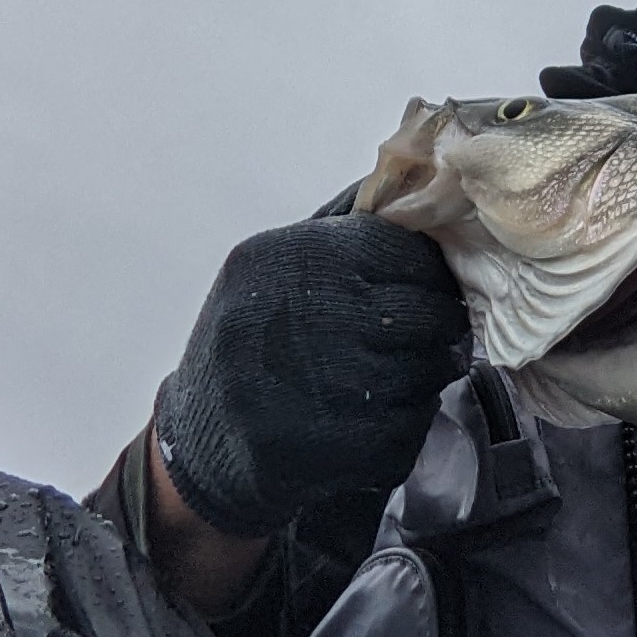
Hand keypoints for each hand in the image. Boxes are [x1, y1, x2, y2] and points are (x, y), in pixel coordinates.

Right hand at [153, 215, 467, 538]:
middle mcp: (303, 315)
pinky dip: (411, 419)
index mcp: (287, 258)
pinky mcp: (339, 442)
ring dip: (430, 373)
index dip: (426, 273)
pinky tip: (382, 414)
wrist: (197, 440)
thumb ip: (344, 233)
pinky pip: (413, 422)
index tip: (426, 289)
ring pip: (427, 368)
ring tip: (403, 373)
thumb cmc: (251, 343)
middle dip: (439, 325)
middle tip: (429, 336)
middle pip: (423, 312)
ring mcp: (321, 383)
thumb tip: (423, 194)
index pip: (401, 250)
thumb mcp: (272, 269)